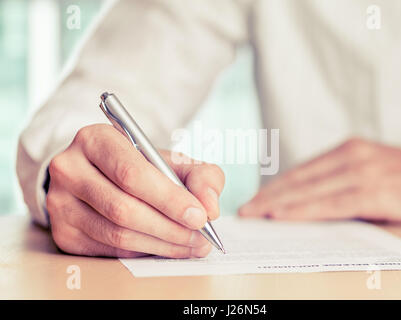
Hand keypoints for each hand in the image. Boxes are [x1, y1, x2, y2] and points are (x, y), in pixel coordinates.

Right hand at [47, 124, 224, 257]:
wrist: (100, 174)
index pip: (132, 173)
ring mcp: (61, 203)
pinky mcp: (64, 233)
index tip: (200, 216)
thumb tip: (210, 207)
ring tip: (192, 245)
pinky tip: (167, 247)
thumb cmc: (141, 166)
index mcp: (96, 140)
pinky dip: (145, 252)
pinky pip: (111, 250)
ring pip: (117, 234)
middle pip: (123, 208)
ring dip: (162, 245)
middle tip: (201, 238)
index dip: (169, 198)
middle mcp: (70, 169)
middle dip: (170, 228)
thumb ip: (201, 176)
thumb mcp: (172, 160)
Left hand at [239, 138, 400, 222]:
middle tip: (245, 209)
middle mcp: (350, 156)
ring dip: (276, 204)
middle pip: (297, 179)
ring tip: (253, 214)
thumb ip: (344, 183)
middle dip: (268, 196)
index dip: (276, 187)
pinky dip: (301, 210)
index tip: (256, 199)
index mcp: (349, 150)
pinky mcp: (373, 191)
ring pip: (307, 190)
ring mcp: (361, 172)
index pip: (302, 171)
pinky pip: (328, 204)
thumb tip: (313, 203)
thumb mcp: (375, 173)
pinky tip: (281, 216)